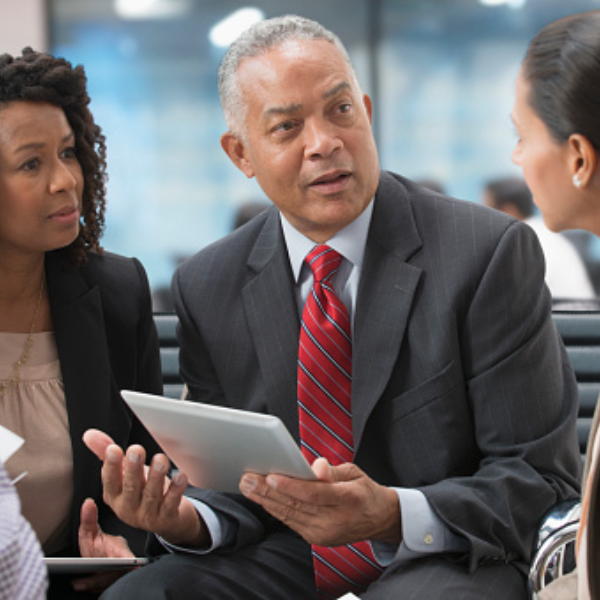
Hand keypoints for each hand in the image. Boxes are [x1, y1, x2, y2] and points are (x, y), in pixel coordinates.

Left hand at [72, 498, 133, 593]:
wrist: (101, 561)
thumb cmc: (98, 547)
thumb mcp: (91, 532)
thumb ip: (89, 519)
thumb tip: (87, 502)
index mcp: (119, 550)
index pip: (127, 556)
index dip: (128, 559)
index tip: (129, 561)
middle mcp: (122, 565)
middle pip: (114, 574)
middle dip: (98, 578)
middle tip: (80, 581)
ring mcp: (117, 577)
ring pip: (108, 583)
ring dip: (93, 584)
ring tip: (77, 583)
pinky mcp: (111, 585)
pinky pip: (104, 588)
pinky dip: (93, 587)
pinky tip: (79, 584)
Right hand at [83, 429, 207, 546]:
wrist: (164, 518)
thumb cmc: (141, 489)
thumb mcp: (123, 472)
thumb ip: (106, 453)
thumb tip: (89, 435)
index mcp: (114, 496)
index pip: (110, 480)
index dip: (111, 465)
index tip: (113, 449)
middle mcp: (128, 508)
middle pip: (131, 487)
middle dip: (133, 468)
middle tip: (136, 450)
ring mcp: (147, 515)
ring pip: (151, 495)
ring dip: (156, 476)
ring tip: (160, 460)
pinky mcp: (167, 518)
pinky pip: (171, 503)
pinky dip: (176, 490)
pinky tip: (180, 477)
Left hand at [239, 457, 400, 546]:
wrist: (378, 519)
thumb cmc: (363, 490)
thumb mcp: (354, 473)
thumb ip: (332, 470)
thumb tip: (315, 466)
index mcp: (349, 499)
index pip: (315, 494)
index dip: (291, 486)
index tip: (270, 475)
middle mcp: (336, 520)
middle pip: (296, 505)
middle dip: (268, 491)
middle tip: (247, 479)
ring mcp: (325, 533)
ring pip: (290, 515)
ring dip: (266, 500)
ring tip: (247, 486)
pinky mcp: (317, 538)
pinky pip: (292, 522)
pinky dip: (275, 509)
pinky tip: (261, 498)